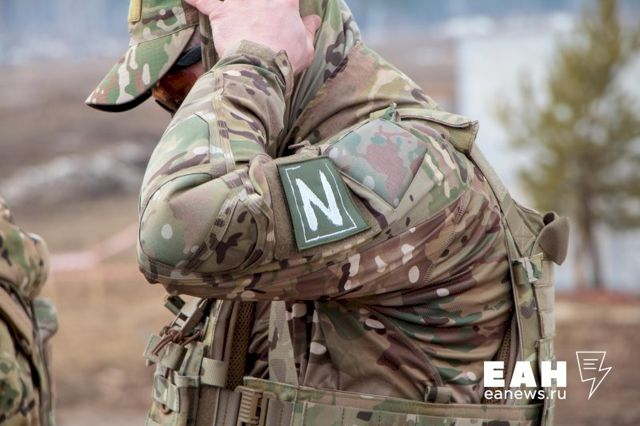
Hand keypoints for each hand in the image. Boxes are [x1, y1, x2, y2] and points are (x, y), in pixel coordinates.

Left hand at [185, 0, 320, 74]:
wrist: (260, 67)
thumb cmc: (286, 58)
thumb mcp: (306, 47)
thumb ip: (309, 29)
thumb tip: (314, 19)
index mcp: (285, 1)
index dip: (286, 1)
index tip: (286, 5)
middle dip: (258, 2)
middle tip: (256, 12)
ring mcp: (239, 2)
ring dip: (231, 1)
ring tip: (232, 5)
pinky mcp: (221, 12)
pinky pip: (204, 1)